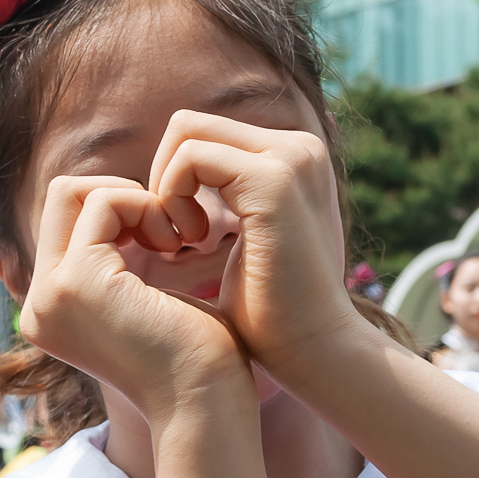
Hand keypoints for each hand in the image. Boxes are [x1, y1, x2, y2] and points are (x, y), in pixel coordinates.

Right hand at [15, 176, 251, 422]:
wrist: (208, 403)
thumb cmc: (196, 356)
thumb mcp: (143, 298)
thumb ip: (117, 261)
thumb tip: (108, 203)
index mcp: (51, 309)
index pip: (64, 220)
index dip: (119, 210)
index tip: (167, 240)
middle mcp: (40, 304)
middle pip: (61, 197)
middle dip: (121, 196)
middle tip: (171, 233)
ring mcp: (51, 294)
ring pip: (75, 192)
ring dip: (137, 201)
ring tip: (177, 242)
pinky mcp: (77, 282)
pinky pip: (104, 203)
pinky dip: (146, 207)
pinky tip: (177, 245)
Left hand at [146, 113, 355, 381]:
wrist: (316, 351)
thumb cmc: (274, 315)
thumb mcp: (244, 242)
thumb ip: (223, 204)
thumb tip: (171, 186)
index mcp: (292, 158)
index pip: (203, 135)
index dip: (171, 181)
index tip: (174, 237)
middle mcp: (297, 147)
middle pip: (189, 126)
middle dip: (162, 180)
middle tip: (170, 240)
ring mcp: (290, 158)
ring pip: (186, 134)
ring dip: (165, 190)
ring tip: (180, 244)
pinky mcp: (273, 180)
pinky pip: (191, 157)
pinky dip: (171, 198)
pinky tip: (188, 245)